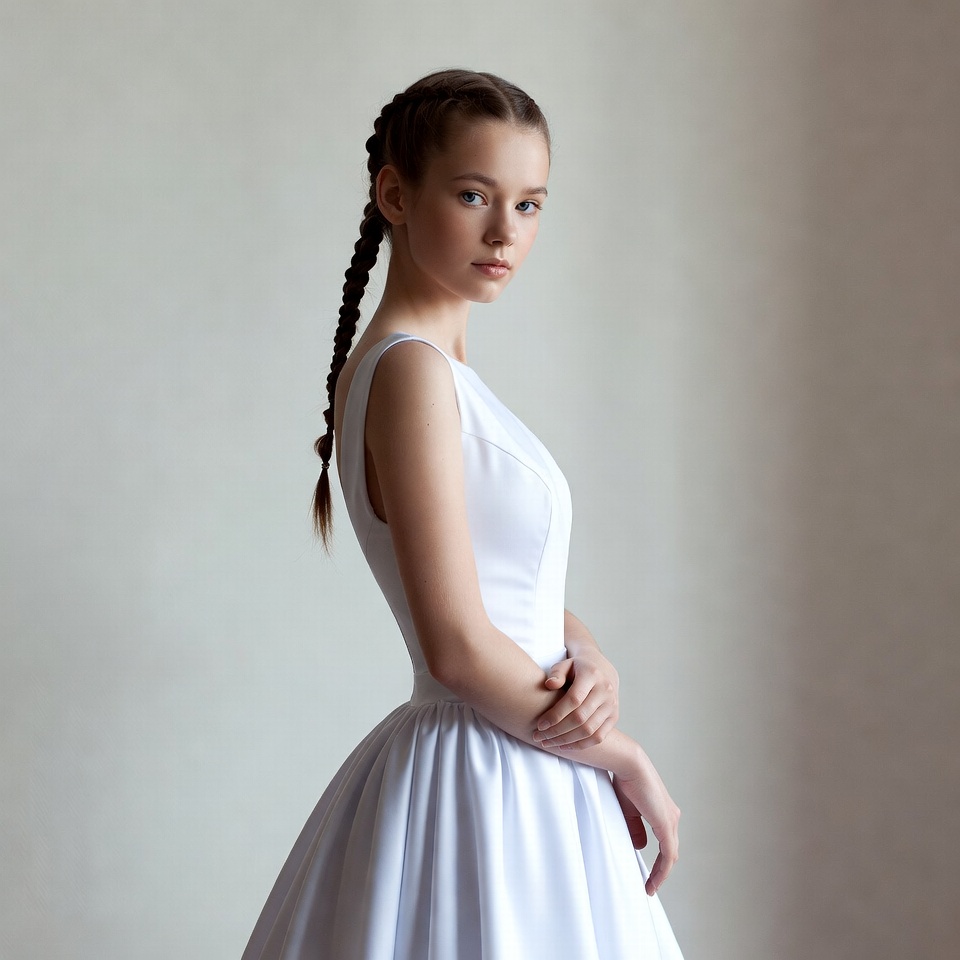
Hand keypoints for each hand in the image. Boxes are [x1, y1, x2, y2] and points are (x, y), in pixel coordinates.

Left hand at [532, 649, 619, 749]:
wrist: (601, 671)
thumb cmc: (576, 669)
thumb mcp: (565, 665)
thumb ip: (557, 673)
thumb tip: (550, 685)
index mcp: (592, 675)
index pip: (573, 699)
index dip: (556, 714)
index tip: (539, 725)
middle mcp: (605, 690)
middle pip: (580, 718)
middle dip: (557, 731)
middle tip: (538, 737)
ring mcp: (611, 705)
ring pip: (589, 730)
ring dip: (566, 741)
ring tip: (548, 743)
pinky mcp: (613, 718)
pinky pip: (598, 737)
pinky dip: (580, 745)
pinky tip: (563, 746)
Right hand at [612, 763, 679, 896]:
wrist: (629, 765)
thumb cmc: (625, 781)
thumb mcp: (628, 811)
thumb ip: (635, 829)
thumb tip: (641, 846)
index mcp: (664, 811)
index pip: (666, 842)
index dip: (658, 860)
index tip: (648, 874)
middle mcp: (672, 816)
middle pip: (670, 851)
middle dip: (660, 870)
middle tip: (649, 884)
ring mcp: (671, 820)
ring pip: (670, 855)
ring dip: (661, 873)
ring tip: (650, 887)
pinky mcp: (666, 825)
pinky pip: (668, 855)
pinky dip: (662, 870)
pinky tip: (654, 881)